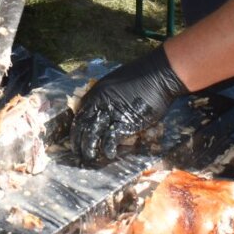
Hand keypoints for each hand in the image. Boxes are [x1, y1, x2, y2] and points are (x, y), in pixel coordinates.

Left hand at [69, 47, 186, 163]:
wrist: (158, 75)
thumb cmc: (140, 77)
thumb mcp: (115, 83)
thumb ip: (106, 98)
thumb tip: (100, 111)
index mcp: (96, 94)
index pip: (79, 115)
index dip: (75, 129)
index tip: (75, 139)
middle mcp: (100, 103)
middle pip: (82, 126)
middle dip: (77, 141)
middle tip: (77, 153)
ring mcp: (112, 113)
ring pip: (92, 134)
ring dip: (88, 147)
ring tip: (88, 157)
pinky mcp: (125, 122)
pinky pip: (111, 138)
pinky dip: (107, 147)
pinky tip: (108, 154)